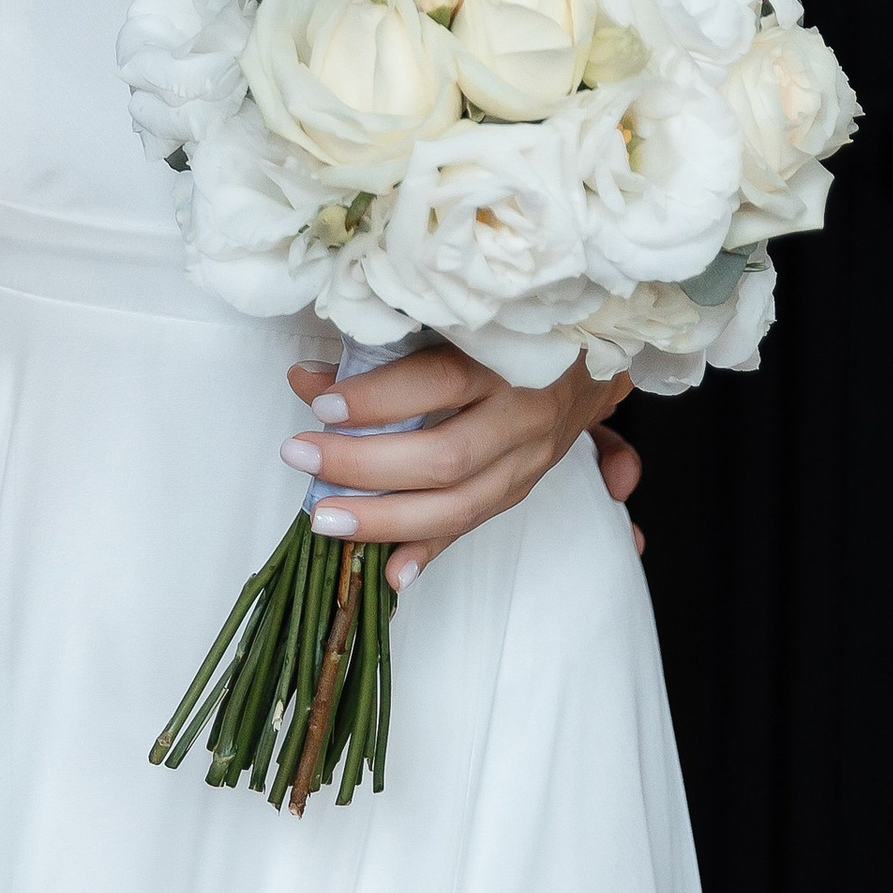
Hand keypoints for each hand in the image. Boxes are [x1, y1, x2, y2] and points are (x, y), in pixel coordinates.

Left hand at [281, 345, 638, 588]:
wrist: (594, 351)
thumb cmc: (513, 321)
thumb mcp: (460, 320)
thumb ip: (387, 347)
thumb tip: (307, 377)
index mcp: (510, 357)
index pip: (441, 382)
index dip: (379, 397)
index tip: (321, 402)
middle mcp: (526, 414)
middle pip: (445, 457)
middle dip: (364, 464)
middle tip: (298, 455)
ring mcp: (531, 459)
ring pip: (460, 505)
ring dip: (386, 518)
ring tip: (323, 518)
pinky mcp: (525, 486)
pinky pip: (474, 525)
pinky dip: (429, 550)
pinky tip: (390, 573)